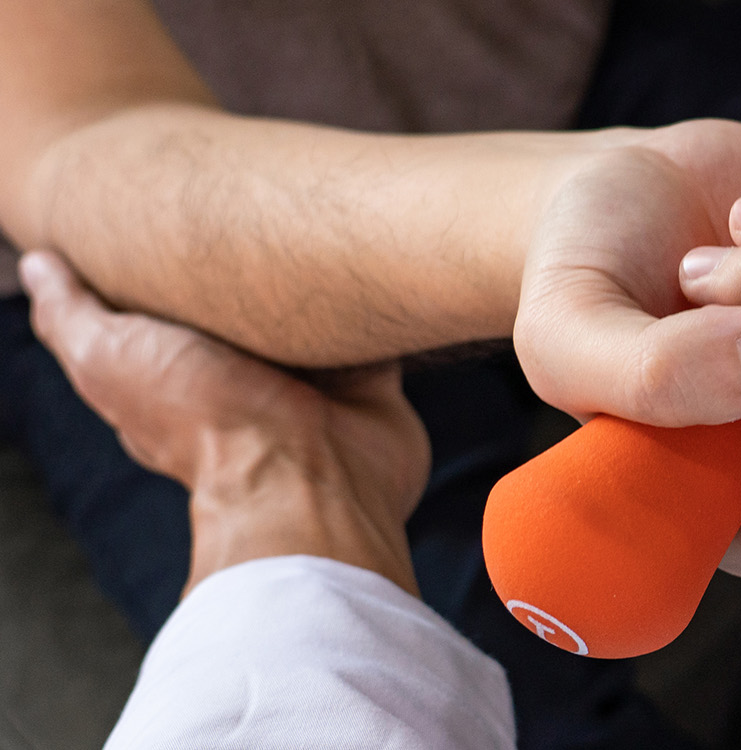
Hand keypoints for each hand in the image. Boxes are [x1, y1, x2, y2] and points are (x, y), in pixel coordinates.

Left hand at [20, 252, 428, 595]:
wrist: (309, 475)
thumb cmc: (205, 420)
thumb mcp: (110, 357)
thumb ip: (72, 314)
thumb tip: (40, 264)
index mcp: (173, 377)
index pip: (159, 316)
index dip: (161, 274)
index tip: (165, 220)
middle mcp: (241, 381)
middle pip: (241, 313)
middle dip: (246, 270)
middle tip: (252, 203)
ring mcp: (308, 384)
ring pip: (311, 318)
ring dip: (315, 280)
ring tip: (316, 216)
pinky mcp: (367, 383)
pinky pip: (375, 334)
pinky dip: (374, 307)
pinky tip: (370, 261)